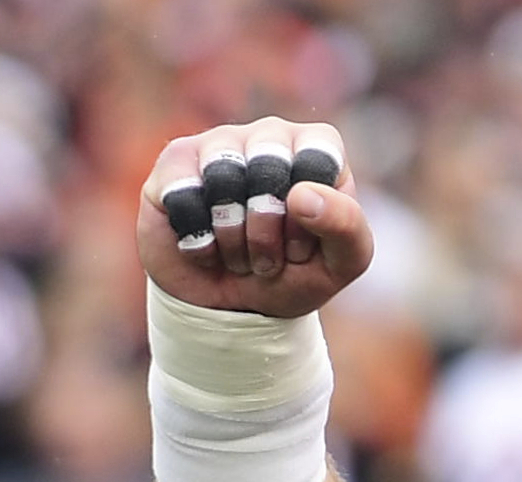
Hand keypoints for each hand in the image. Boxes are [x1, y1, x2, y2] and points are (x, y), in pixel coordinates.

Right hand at [137, 117, 370, 317]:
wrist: (233, 308)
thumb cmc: (292, 275)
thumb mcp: (340, 264)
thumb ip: (346, 228)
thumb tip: (302, 196)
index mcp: (316, 146)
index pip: (318, 160)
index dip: (309, 216)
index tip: (302, 245)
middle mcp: (268, 133)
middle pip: (267, 166)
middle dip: (267, 231)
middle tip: (267, 258)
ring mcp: (218, 143)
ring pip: (223, 177)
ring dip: (233, 238)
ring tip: (238, 255)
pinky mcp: (175, 163)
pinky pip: (183, 195)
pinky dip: (198, 240)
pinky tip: (206, 249)